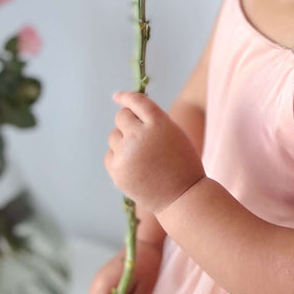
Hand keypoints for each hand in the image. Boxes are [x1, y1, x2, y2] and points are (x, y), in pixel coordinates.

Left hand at [105, 90, 205, 212]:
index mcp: (159, 123)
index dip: (126, 97)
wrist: (182, 196)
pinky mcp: (117, 171)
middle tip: (141, 136)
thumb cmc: (182, 164)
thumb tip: (127, 112)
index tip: (117, 96)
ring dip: (124, 141)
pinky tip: (136, 168)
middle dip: (128, 122)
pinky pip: (110, 155)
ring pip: (114, 136)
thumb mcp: (174, 134)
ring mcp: (126, 154)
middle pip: (121, 117)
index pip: (137, 102)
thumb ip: (153, 121)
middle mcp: (139, 135)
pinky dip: (120, 158)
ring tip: (143, 157)